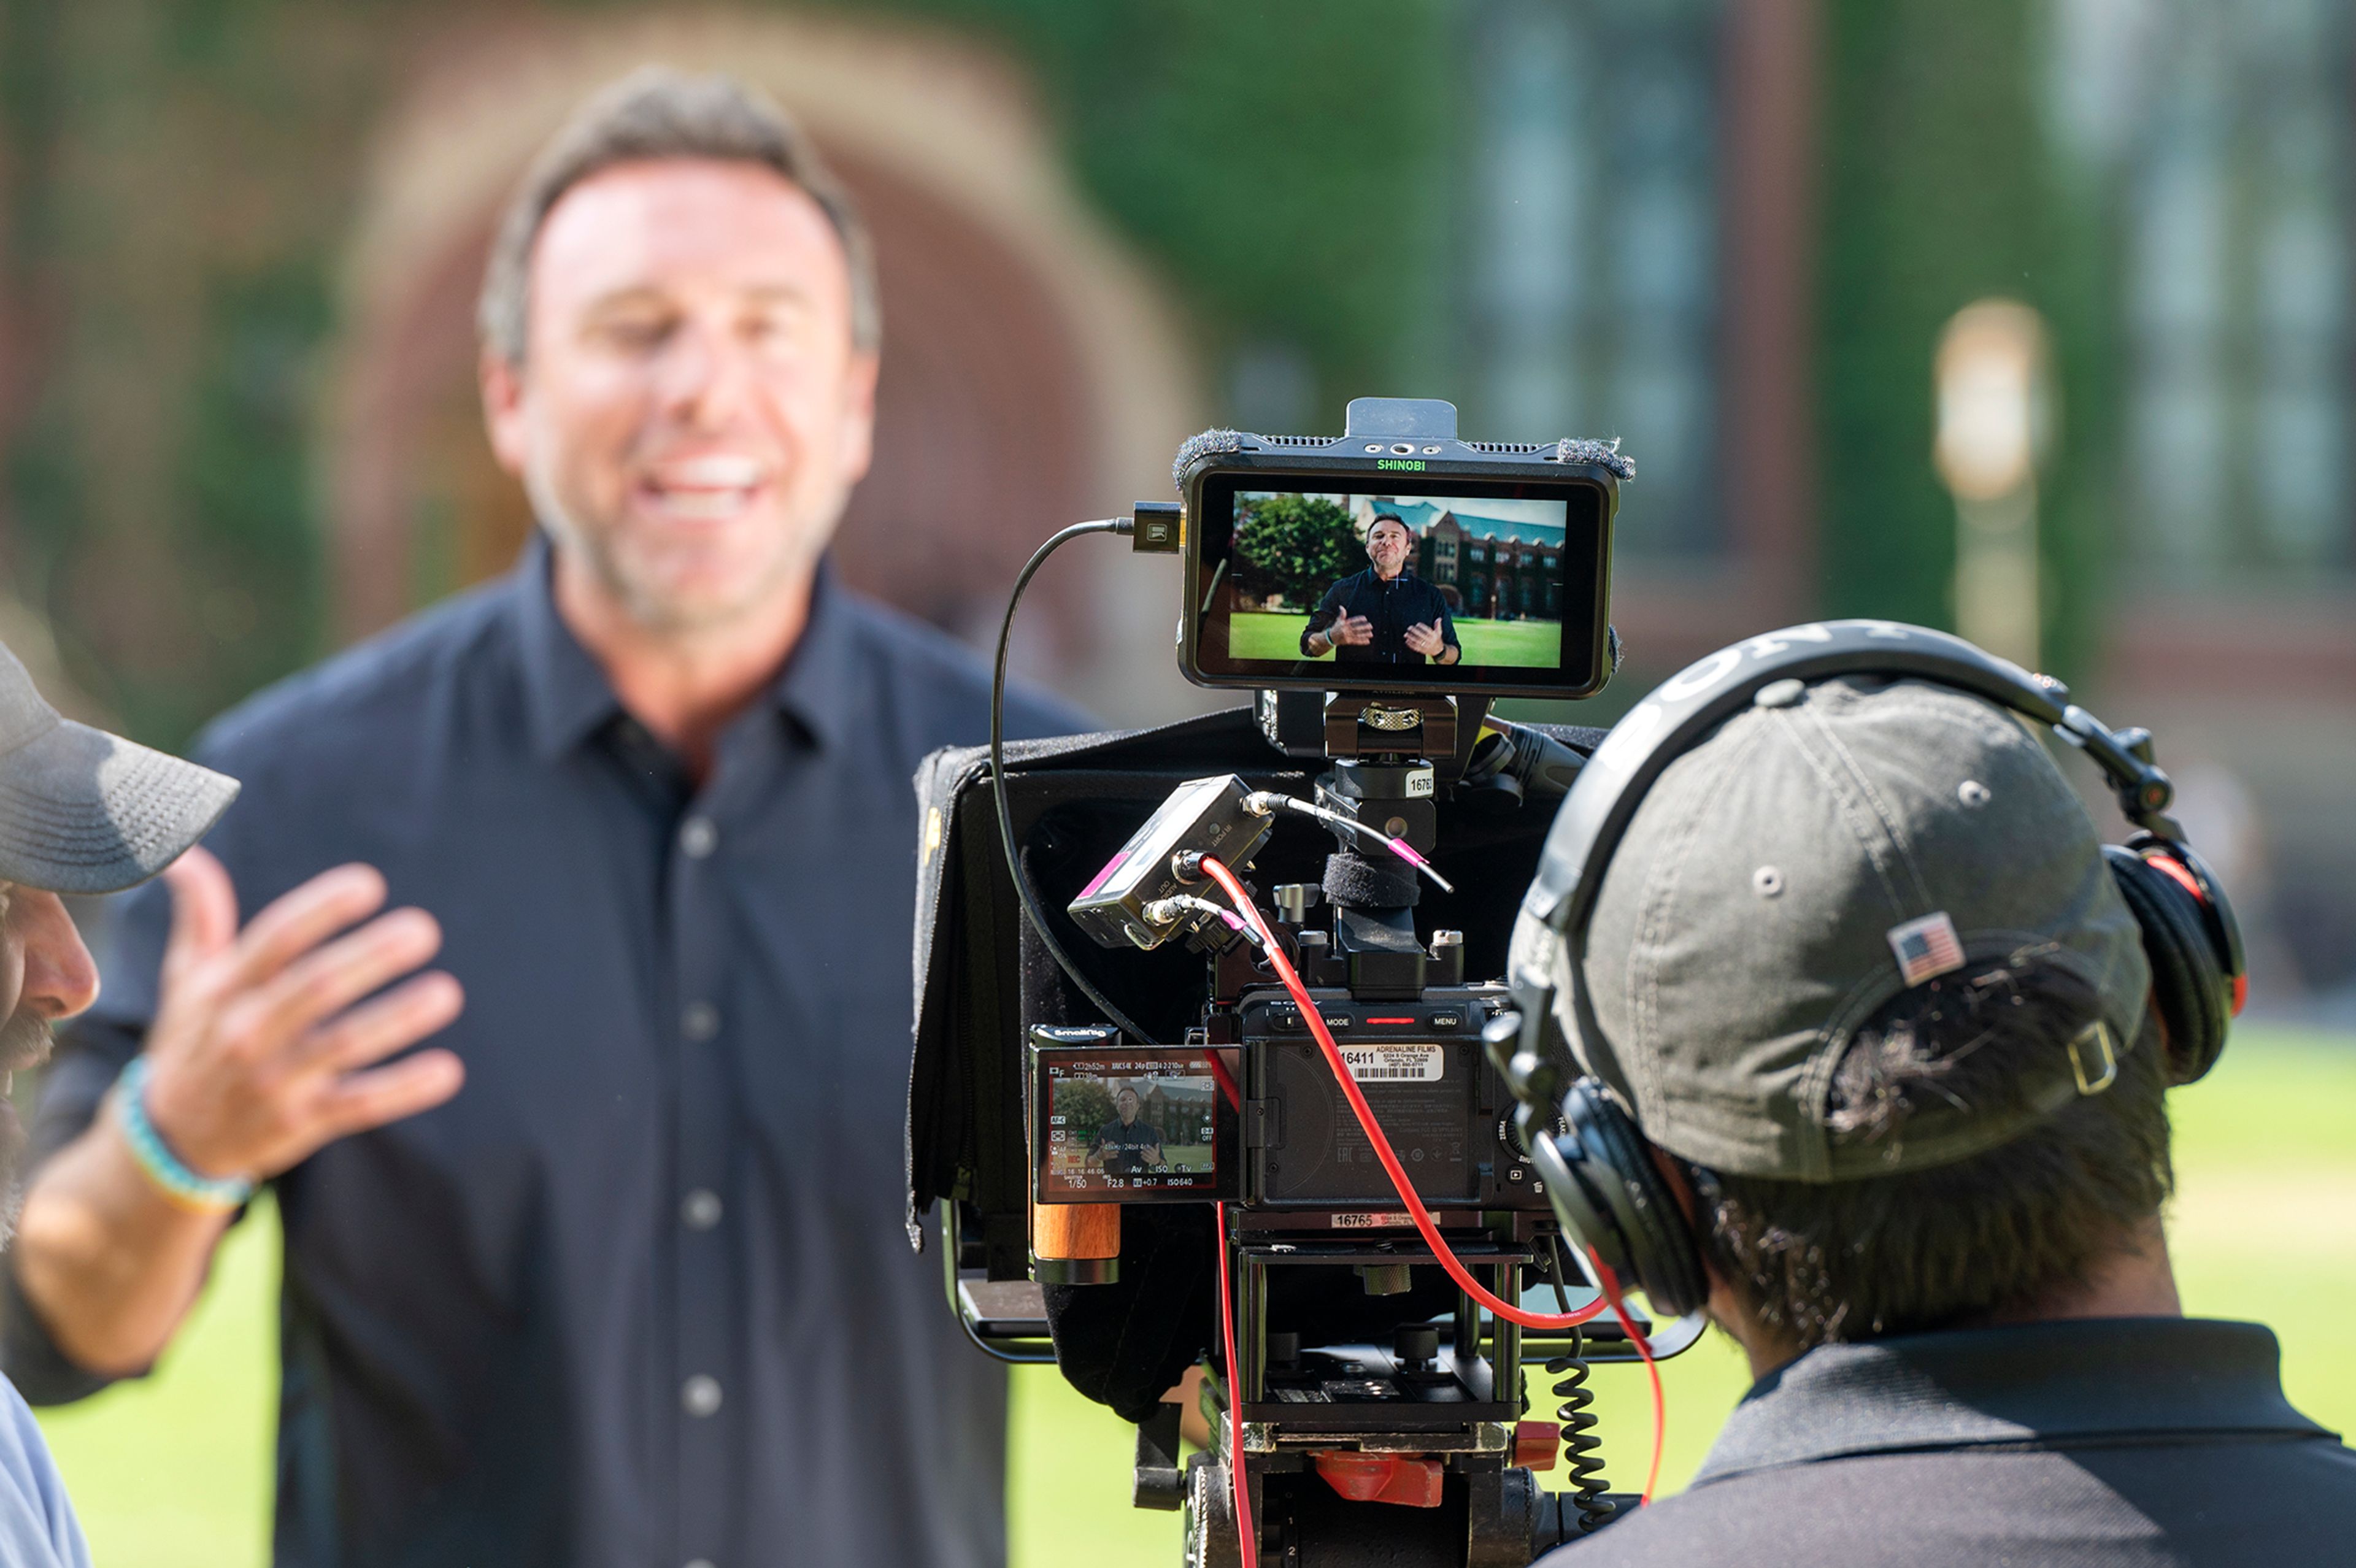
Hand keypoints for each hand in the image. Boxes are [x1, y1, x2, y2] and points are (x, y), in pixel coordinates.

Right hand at [137, 848, 465, 1182]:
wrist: (173, 1140)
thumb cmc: (195, 1039)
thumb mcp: (187, 978)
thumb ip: (200, 914)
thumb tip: (186, 853)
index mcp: (227, 988)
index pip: (275, 939)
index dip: (321, 909)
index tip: (369, 885)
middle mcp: (247, 1031)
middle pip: (315, 987)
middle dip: (370, 957)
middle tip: (423, 930)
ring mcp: (275, 1080)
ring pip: (344, 1044)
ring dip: (397, 1018)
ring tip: (446, 992)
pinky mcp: (302, 1122)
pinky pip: (359, 1104)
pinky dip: (404, 1088)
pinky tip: (448, 1070)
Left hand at [1142, 1144, 1163, 1165]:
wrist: (1157, 1162)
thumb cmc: (1156, 1155)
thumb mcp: (1158, 1151)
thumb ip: (1157, 1147)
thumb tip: (1157, 1143)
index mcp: (1156, 1152)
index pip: (1152, 1149)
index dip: (1149, 1147)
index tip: (1147, 1144)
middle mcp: (1154, 1156)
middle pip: (1149, 1152)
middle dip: (1146, 1150)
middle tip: (1143, 1148)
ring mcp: (1152, 1159)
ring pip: (1147, 1156)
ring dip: (1144, 1154)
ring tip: (1141, 1152)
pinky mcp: (1150, 1161)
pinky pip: (1146, 1160)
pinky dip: (1144, 1158)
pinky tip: (1141, 1156)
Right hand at [1328, 615, 1373, 647]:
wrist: (1330, 638)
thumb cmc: (1336, 628)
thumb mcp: (1338, 620)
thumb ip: (1342, 614)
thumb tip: (1341, 606)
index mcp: (1344, 624)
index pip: (1352, 621)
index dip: (1359, 619)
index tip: (1365, 618)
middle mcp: (1345, 630)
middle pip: (1356, 628)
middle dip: (1364, 627)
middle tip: (1370, 626)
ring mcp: (1347, 636)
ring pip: (1357, 635)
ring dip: (1364, 635)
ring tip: (1371, 634)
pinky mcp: (1348, 641)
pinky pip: (1356, 641)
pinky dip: (1362, 642)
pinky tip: (1367, 641)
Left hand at [1404, 620, 1449, 658]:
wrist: (1438, 651)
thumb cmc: (1437, 639)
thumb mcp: (1439, 632)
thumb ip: (1437, 625)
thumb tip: (1439, 618)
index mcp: (1434, 636)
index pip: (1428, 631)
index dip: (1423, 627)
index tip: (1418, 624)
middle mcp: (1430, 641)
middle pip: (1421, 636)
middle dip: (1414, 631)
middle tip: (1409, 627)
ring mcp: (1426, 646)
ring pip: (1417, 642)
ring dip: (1411, 638)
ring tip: (1406, 634)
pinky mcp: (1422, 650)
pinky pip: (1416, 647)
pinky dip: (1411, 644)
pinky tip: (1407, 641)